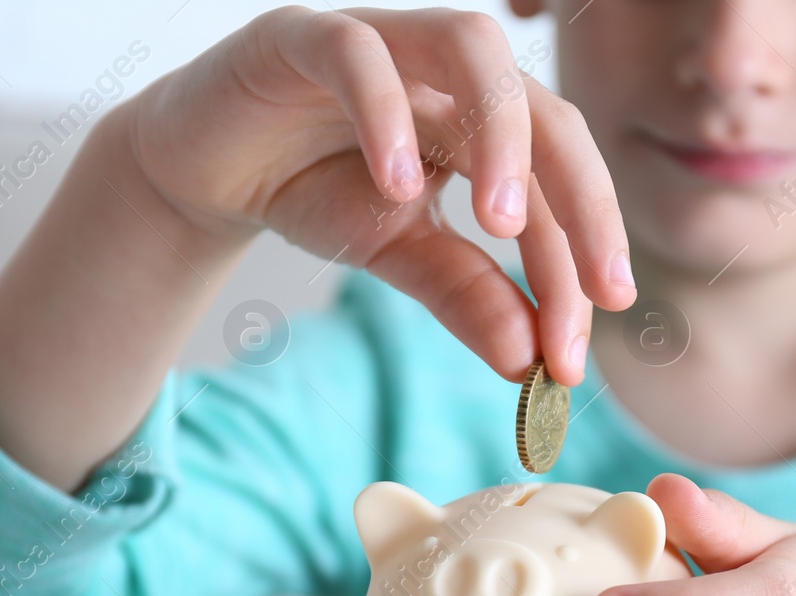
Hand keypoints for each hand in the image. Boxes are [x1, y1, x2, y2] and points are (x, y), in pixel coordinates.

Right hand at [127, 5, 636, 385]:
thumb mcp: (398, 254)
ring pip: (472, 46)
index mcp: (485, 121)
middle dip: (581, 200)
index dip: (578, 261)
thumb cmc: (314, 192)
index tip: (578, 352)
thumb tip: (526, 361)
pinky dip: (383, 113)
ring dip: (501, 135)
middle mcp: (449, 70)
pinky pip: (357, 53)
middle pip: (544, 109)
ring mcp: (384, 40)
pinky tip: (393, 186)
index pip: (555, 183)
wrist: (203, 168)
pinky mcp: (302, 34)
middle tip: (592, 295)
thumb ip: (464, 295)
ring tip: (499, 227)